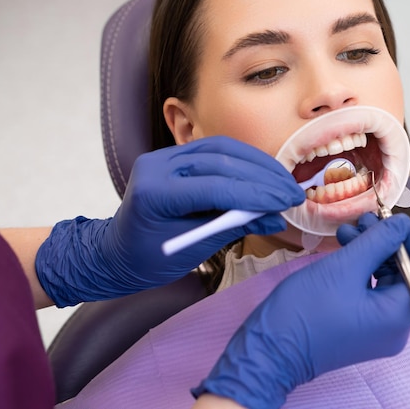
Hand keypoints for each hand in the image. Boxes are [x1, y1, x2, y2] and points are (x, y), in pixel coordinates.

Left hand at [36, 137, 304, 305]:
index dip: (256, 194)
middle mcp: (157, 166)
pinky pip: (215, 149)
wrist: (116, 251)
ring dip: (258, 164)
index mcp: (154, 194)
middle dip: (263, 178)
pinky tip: (265, 172)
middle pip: (221, 161)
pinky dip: (245, 160)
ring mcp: (164, 156)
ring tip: (285, 182)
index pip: (214, 187)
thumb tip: (276, 218)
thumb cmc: (150, 260)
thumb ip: (234, 228)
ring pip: (222, 148)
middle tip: (293, 193)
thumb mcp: (194, 250)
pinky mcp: (174, 155)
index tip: (287, 202)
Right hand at [192, 213, 409, 408]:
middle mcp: (397, 325)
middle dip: (390, 242)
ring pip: (390, 279)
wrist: (269, 351)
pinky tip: (343, 246)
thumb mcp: (345, 267)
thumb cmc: (305, 310)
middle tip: (365, 220)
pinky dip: (362, 266)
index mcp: (400, 315)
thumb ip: (378, 241)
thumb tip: (402, 224)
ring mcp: (378, 327)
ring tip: (349, 229)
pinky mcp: (361, 325)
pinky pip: (373, 290)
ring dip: (373, 250)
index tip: (394, 225)